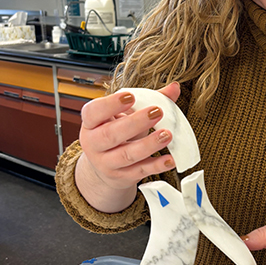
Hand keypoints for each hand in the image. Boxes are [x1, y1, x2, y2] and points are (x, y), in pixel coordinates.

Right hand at [75, 82, 179, 212]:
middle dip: (135, 123)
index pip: (94, 112)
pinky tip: (170, 159)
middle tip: (157, 112)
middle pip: (111, 135)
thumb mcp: (125, 114)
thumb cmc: (117, 132)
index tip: (130, 96)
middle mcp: (94, 144)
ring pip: (126, 155)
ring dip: (148, 145)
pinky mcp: (122, 176)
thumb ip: (148, 100)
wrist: (106, 165)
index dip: (110, 104)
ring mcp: (107, 163)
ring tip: (167, 134)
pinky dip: (156, 166)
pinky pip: (140, 171)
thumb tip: (174, 88)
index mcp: (91, 123)